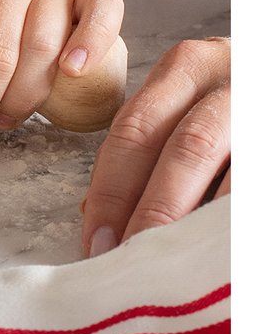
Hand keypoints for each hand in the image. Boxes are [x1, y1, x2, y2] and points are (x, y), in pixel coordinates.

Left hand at [81, 37, 229, 255]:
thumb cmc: (229, 101)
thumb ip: (149, 144)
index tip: (95, 240)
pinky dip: (229, 220)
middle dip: (152, 211)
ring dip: (195, 222)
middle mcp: (226, 81)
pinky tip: (216, 250)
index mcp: (184, 68)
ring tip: (173, 265)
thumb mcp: (190, 100)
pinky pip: (248, 190)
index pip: (133, 130)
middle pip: (182, 150)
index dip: (110, 189)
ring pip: (230, 177)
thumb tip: (95, 213)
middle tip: (131, 261)